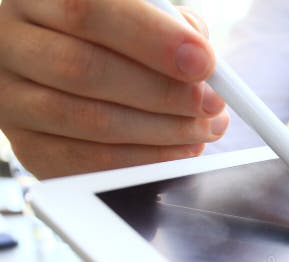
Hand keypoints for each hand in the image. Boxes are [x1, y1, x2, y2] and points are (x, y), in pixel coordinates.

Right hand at [0, 0, 228, 177]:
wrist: (74, 69)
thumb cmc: (120, 38)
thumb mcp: (143, 14)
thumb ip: (170, 25)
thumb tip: (201, 62)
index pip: (87, 9)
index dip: (152, 38)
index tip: (204, 62)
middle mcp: (11, 42)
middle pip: (84, 69)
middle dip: (163, 92)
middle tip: (211, 104)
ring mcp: (12, 99)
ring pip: (88, 120)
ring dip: (161, 131)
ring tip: (203, 129)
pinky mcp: (28, 147)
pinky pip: (87, 163)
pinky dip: (143, 161)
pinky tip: (178, 151)